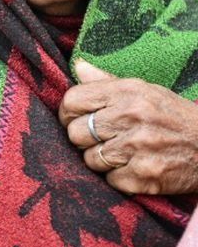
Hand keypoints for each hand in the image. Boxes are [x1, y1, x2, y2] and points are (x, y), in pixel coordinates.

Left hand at [59, 60, 197, 194]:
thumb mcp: (147, 91)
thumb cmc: (175, 118)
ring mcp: (138, 147)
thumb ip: (108, 82)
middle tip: (104, 140)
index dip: (70, 113)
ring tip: (123, 154)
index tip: (78, 119)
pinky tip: (136, 168)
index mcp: (128, 92)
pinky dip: (120, 179)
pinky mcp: (144, 175)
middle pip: (76, 133)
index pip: (72, 100)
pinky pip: (110, 180)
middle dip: (85, 139)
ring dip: (102, 161)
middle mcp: (132, 116)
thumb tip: (77, 66)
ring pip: (90, 159)